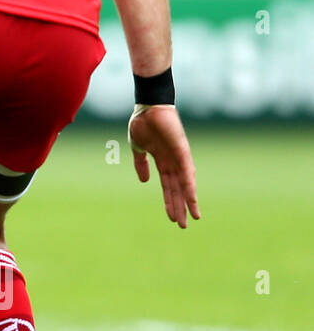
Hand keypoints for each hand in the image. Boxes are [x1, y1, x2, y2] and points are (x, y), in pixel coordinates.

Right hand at [128, 104, 199, 227]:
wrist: (148, 106)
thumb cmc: (143, 122)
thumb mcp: (138, 147)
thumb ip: (141, 164)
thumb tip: (144, 181)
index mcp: (162, 161)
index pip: (167, 186)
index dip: (169, 201)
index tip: (171, 217)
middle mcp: (173, 162)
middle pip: (177, 189)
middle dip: (179, 207)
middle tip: (183, 225)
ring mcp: (178, 157)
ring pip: (185, 185)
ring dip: (188, 201)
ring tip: (193, 217)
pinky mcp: (182, 151)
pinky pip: (187, 172)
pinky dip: (190, 186)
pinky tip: (192, 198)